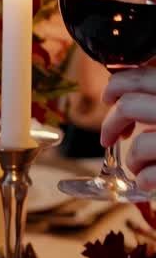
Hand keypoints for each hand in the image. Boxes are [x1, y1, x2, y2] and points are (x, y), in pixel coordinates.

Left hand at [100, 64, 155, 192]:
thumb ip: (154, 97)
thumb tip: (123, 94)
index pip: (141, 75)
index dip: (118, 86)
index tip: (109, 98)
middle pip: (129, 106)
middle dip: (111, 123)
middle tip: (107, 138)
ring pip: (138, 143)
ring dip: (133, 159)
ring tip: (140, 166)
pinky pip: (148, 175)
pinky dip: (145, 180)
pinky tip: (149, 182)